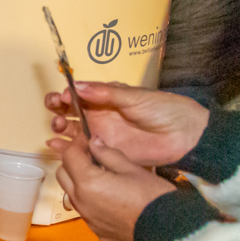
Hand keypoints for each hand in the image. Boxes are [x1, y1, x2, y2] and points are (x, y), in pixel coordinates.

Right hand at [45, 82, 207, 166]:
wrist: (183, 134)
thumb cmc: (162, 109)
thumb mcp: (133, 96)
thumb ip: (105, 93)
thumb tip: (77, 87)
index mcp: (103, 98)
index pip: (75, 95)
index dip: (64, 95)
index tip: (63, 98)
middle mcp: (98, 116)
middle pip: (67, 112)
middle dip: (56, 110)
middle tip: (58, 112)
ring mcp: (99, 135)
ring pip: (70, 131)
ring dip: (58, 128)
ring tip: (59, 127)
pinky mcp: (103, 152)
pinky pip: (80, 152)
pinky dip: (64, 149)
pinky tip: (56, 146)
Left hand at [49, 134, 175, 240]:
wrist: (171, 231)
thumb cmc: (154, 197)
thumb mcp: (132, 169)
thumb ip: (108, 154)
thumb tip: (94, 143)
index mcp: (88, 183)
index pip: (69, 156)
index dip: (77, 143)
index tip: (86, 139)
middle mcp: (82, 202)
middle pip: (63, 175)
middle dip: (72, 161)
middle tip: (90, 155)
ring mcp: (88, 219)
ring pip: (72, 194)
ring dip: (78, 182)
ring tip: (100, 175)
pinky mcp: (97, 231)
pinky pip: (85, 211)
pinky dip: (90, 200)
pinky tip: (109, 197)